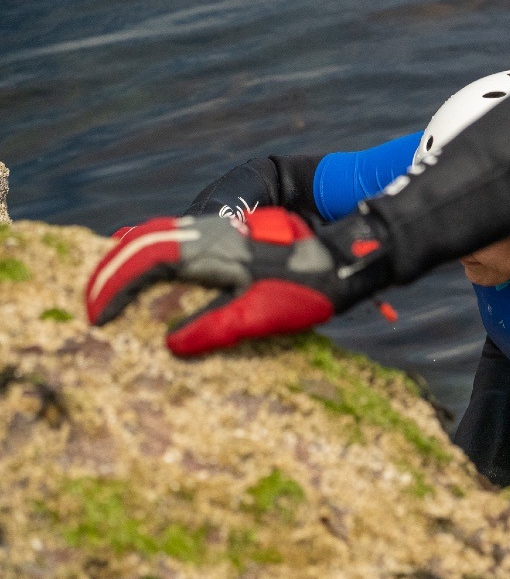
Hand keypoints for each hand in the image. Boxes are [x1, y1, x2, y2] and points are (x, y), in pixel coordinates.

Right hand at [86, 207, 386, 355]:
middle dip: (111, 271)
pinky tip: (155, 273)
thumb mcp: (264, 314)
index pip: (145, 262)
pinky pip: (181, 240)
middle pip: (144, 242)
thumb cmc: (311, 287)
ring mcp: (223, 232)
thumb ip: (217, 328)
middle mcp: (210, 233)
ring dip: (130, 259)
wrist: (349, 254)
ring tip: (109, 289)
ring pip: (161, 236)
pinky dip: (156, 255)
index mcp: (210, 250)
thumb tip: (169, 346)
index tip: (96, 318)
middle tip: (91, 306)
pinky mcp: (235, 239)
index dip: (114, 287)